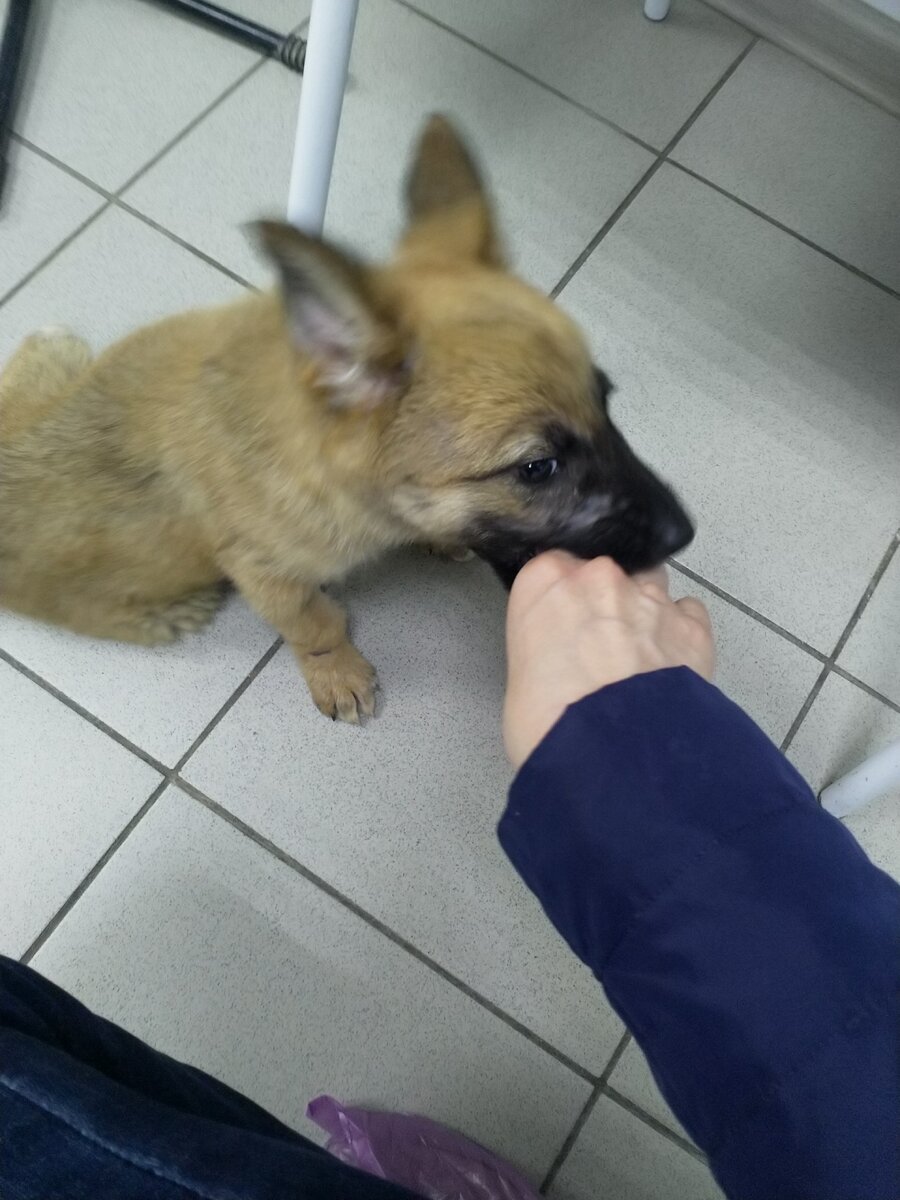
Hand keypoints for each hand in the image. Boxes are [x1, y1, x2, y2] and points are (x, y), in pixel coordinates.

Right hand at [503, 553, 714, 768]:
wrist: (612, 751)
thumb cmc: (548, 722)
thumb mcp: (520, 679)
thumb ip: (544, 646)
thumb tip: (562, 662)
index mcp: (545, 581)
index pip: (553, 567)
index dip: (563, 599)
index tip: (564, 625)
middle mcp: (599, 576)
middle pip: (606, 573)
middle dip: (606, 603)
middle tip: (601, 650)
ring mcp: (650, 596)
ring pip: (651, 586)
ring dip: (646, 614)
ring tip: (640, 661)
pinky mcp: (693, 624)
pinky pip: (690, 614)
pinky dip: (682, 634)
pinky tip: (672, 666)